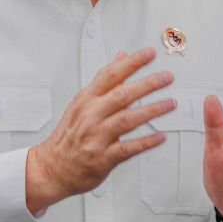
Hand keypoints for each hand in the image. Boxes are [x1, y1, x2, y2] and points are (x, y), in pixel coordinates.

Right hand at [25, 48, 175, 213]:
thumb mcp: (83, 103)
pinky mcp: (103, 158)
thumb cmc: (69, 136)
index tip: (149, 54)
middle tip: (166, 77)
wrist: (52, 168)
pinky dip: (146, 142)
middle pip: (122, 95)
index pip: (110, 74)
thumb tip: (121, 57)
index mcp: (86, 100)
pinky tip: (160, 137)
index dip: (131, 62)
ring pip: (127, 119)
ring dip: (151, 110)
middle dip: (147, 84)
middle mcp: (91, 116)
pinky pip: (128, 148)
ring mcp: (97, 137)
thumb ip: (106, 81)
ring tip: (170, 104)